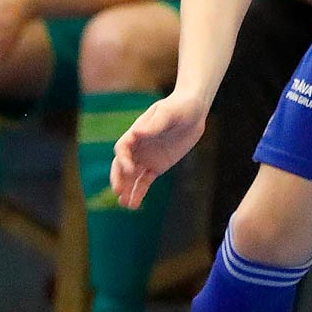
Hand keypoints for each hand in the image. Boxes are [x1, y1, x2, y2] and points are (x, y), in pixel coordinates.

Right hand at [110, 93, 208, 208]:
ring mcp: (146, 157)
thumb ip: (154, 124)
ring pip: (132, 177)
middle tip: (118, 191)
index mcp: (136, 133)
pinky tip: (134, 203)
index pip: (122, 149)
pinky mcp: (157, 166)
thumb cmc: (179, 107)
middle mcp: (138, 147)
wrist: (193, 111)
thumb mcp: (168, 113)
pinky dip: (139, 192)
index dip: (123, 160)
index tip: (131, 170)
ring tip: (125, 204)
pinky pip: (145, 181)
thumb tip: (137, 133)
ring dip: (127, 190)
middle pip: (122, 165)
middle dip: (119, 178)